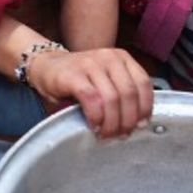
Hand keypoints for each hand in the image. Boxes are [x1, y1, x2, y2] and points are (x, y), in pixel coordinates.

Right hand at [26, 47, 152, 138]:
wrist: (47, 66)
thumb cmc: (80, 79)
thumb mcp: (107, 80)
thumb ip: (122, 94)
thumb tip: (138, 123)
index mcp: (122, 58)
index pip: (143, 83)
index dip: (145, 108)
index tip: (140, 125)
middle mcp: (109, 57)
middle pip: (128, 94)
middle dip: (127, 120)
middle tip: (121, 135)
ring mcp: (90, 64)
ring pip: (111, 99)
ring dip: (111, 123)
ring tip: (107, 134)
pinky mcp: (72, 75)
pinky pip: (91, 99)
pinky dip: (96, 117)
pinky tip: (94, 126)